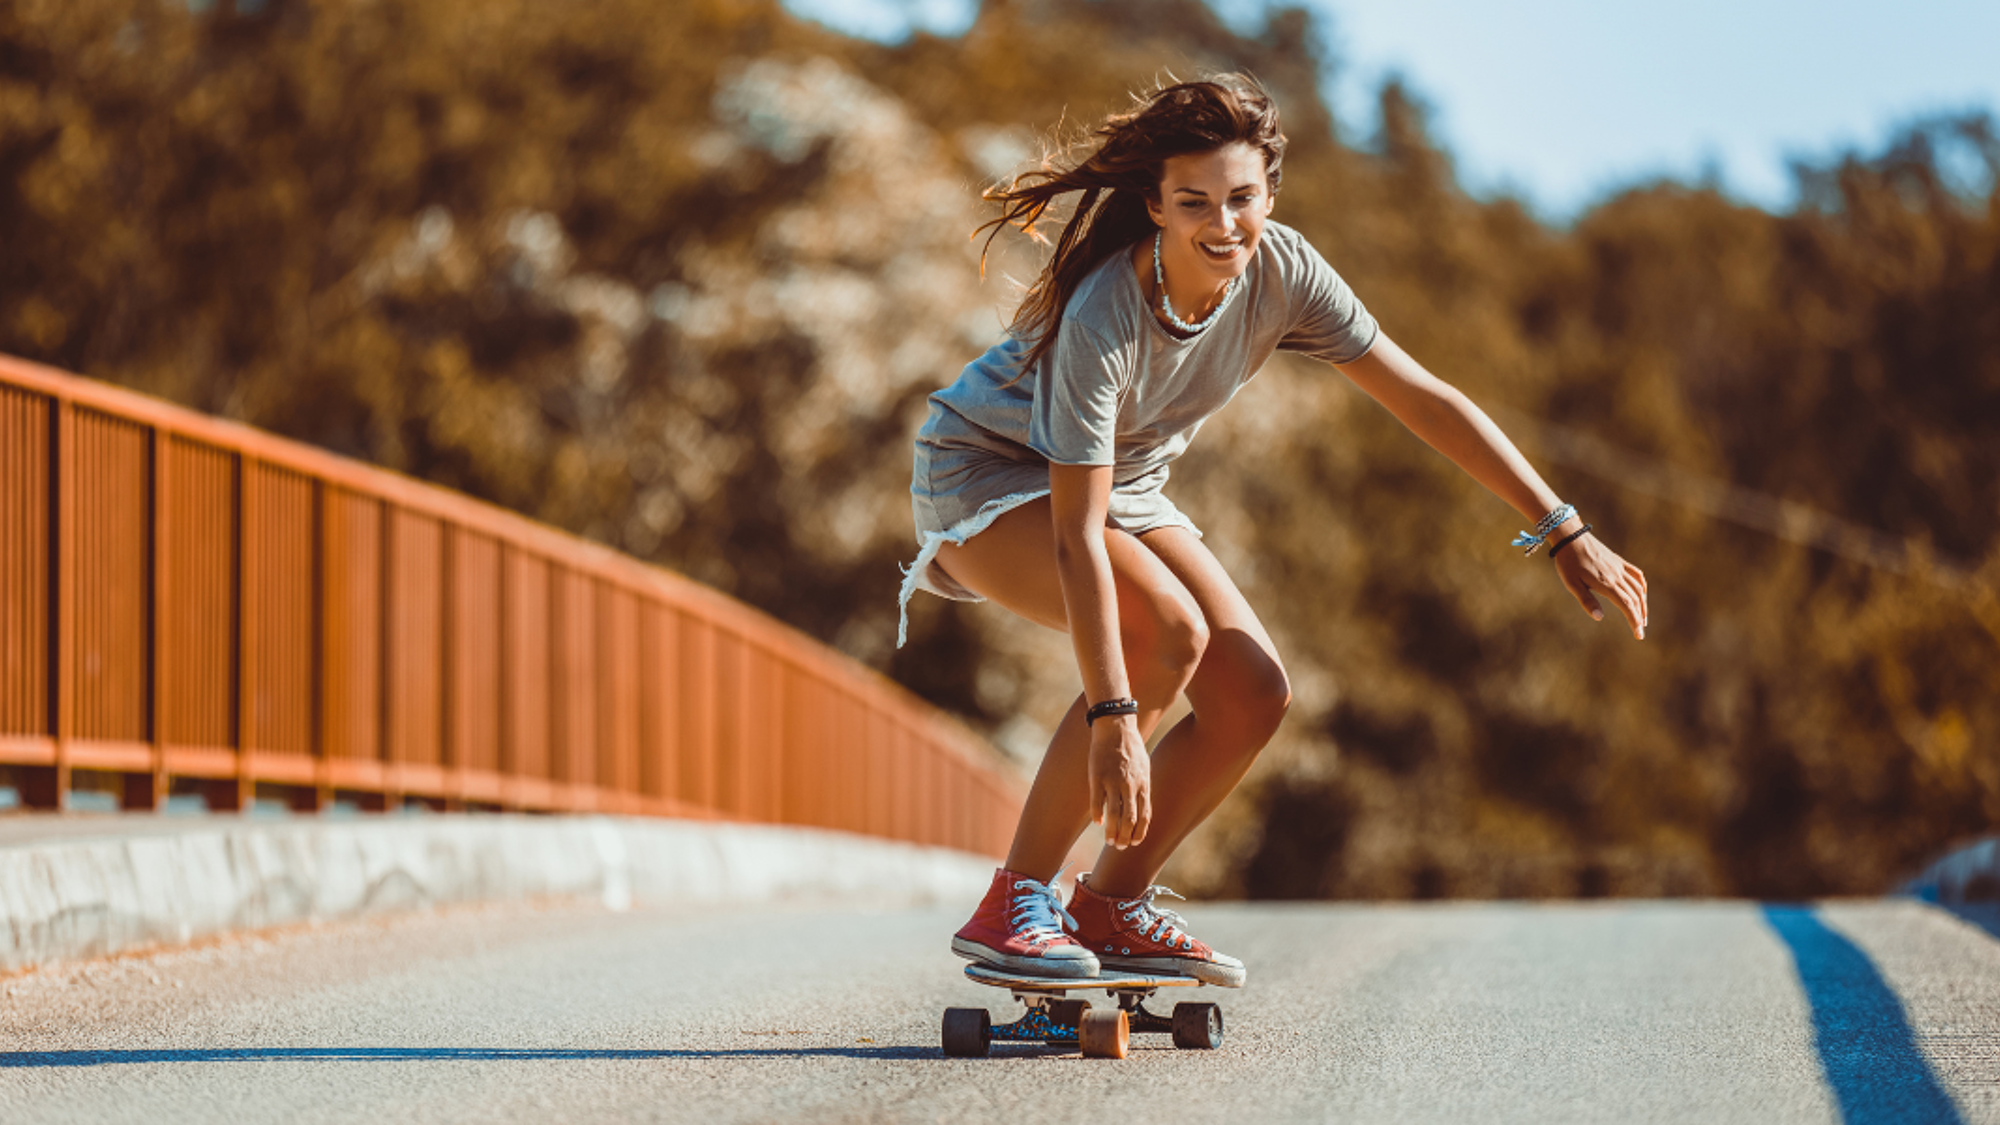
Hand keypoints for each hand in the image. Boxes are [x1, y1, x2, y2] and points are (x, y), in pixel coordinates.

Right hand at [1087, 715, 1150, 848]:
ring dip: (1112, 832)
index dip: (1140, 832)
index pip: (1144, 815)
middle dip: (1126, 837)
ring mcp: (1113, 782)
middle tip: (1121, 847)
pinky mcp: (1097, 777)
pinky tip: (1098, 822)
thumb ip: (1143, 787)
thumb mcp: (1144, 767)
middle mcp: (1130, 785)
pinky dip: (1097, 815)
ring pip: (1113, 814)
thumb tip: (1142, 806)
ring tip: (1110, 841)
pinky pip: (1097, 802)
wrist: (1116, 727)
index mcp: (1143, 784)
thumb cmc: (1131, 747)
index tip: (1135, 842)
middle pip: (1130, 819)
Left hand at [1555, 533, 1647, 638]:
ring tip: (1643, 617)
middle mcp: (1617, 576)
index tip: (1639, 634)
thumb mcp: (1572, 584)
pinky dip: (1642, 586)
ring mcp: (1619, 567)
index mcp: (1606, 584)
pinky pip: (1636, 574)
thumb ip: (1586, 601)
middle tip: (1641, 630)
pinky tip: (1642, 593)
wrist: (1571, 538)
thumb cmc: (1568, 563)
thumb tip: (1600, 618)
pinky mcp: (1618, 561)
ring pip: (1638, 588)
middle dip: (1640, 616)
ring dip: (1643, 604)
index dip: (1634, 620)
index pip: (1627, 606)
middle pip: (1635, 599)